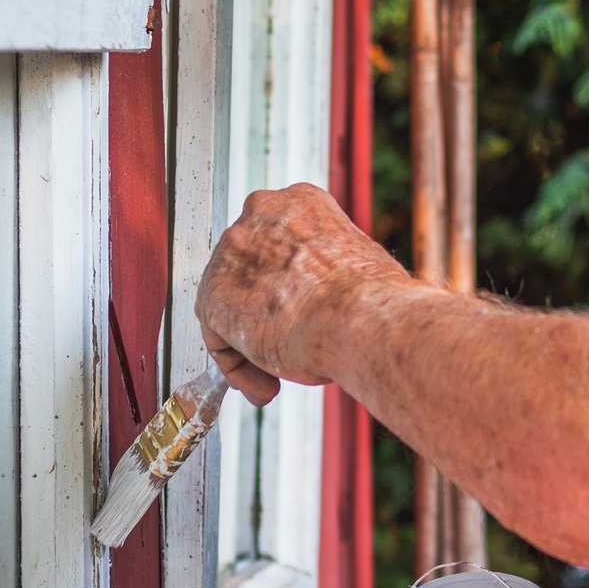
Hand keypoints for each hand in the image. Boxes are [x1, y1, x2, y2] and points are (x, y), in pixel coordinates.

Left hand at [194, 183, 409, 405]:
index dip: (289, 287)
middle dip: (265, 315)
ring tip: (278, 379)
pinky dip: (241, 368)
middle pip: (251, 273)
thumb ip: (330, 275)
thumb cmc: (375, 302)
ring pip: (233, 308)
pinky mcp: (213, 296)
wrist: (361, 319)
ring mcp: (232, 252)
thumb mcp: (360, 268)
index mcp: (302, 202)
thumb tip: (329, 301)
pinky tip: (268, 385)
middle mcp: (260, 214)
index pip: (279, 244)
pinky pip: (220, 340)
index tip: (304, 317)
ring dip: (253, 348)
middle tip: (287, 351)